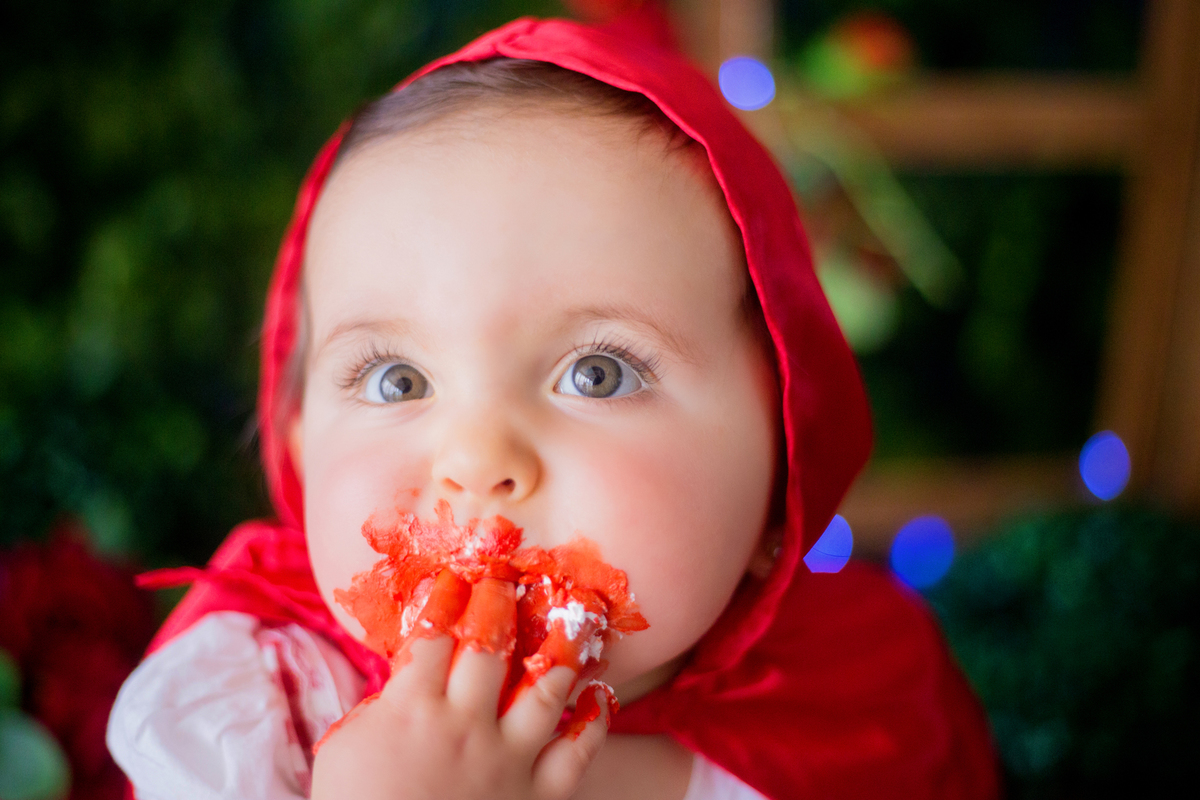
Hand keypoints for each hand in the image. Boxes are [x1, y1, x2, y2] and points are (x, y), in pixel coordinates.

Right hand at [311, 577, 609, 799]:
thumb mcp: (344, 749)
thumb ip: (380, 704)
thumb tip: (408, 676)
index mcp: (412, 707)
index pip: (433, 630)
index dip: (443, 595)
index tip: (452, 573)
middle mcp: (466, 724)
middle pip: (490, 644)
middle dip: (497, 601)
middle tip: (503, 577)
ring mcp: (508, 759)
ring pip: (546, 689)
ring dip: (559, 647)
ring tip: (571, 616)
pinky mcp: (538, 794)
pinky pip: (578, 752)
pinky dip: (594, 723)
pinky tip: (600, 696)